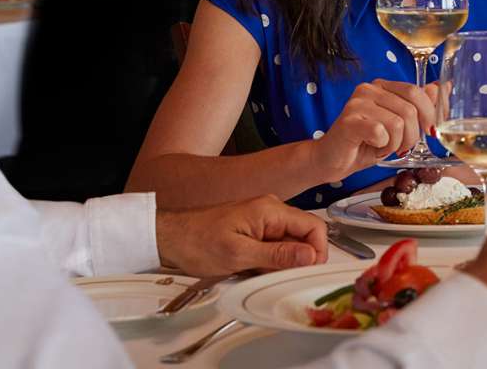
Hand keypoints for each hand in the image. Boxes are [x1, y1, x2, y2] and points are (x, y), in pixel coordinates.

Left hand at [155, 195, 327, 275]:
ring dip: (281, 262)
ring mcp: (263, 221)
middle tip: (279, 276)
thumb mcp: (239, 254)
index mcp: (271, 210)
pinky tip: (252, 269)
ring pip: (289, 244)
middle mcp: (271, 211)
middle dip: (297, 260)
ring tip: (259, 272)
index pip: (314, 227)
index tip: (306, 272)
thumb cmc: (197, 241)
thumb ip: (278, 255)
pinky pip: (274, 247)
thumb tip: (310, 256)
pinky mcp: (255, 231)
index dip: (317, 251)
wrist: (168, 238)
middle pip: (303, 236)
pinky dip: (269, 261)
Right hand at [312, 80, 438, 178]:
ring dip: (396, 143)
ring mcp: (357, 103)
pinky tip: (372, 147)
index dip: (430, 113)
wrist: (332, 160)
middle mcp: (369, 89)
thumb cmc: (366, 143)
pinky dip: (382, 146)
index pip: (417, 92)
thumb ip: (419, 105)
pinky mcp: (350, 120)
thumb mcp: (399, 125)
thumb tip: (442, 87)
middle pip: (410, 109)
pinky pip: (382, 133)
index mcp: (382, 86)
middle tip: (402, 146)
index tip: (430, 131)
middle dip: (413, 134)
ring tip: (383, 147)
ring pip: (399, 123)